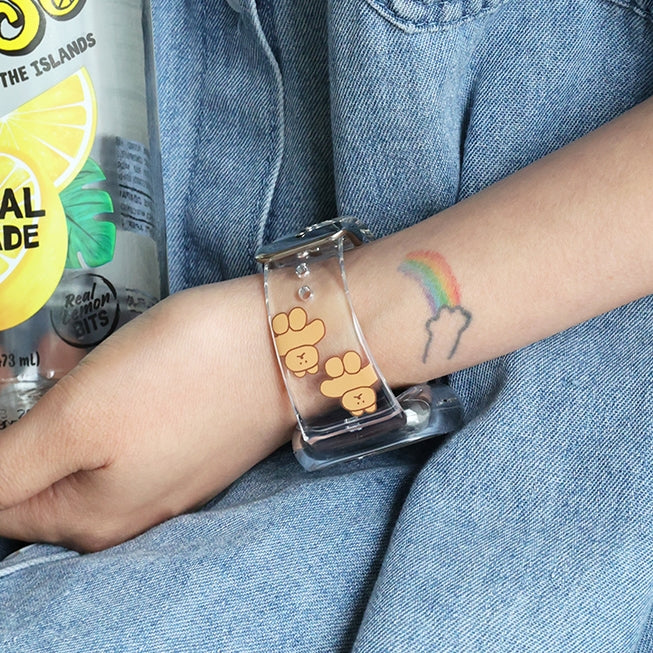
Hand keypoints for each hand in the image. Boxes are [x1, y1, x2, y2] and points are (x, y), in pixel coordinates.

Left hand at [0, 277, 292, 551]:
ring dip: (66, 406)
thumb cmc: (181, 376)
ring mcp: (165, 484)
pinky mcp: (190, 450)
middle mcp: (126, 516)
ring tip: (74, 355)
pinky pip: (125, 438)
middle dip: (25, 420)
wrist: (287, 347)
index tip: (9, 389)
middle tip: (42, 363)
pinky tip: (120, 365)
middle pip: (40, 476)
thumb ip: (6, 469)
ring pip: (83, 452)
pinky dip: (106, 405)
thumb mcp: (76, 418)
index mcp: (88, 521)